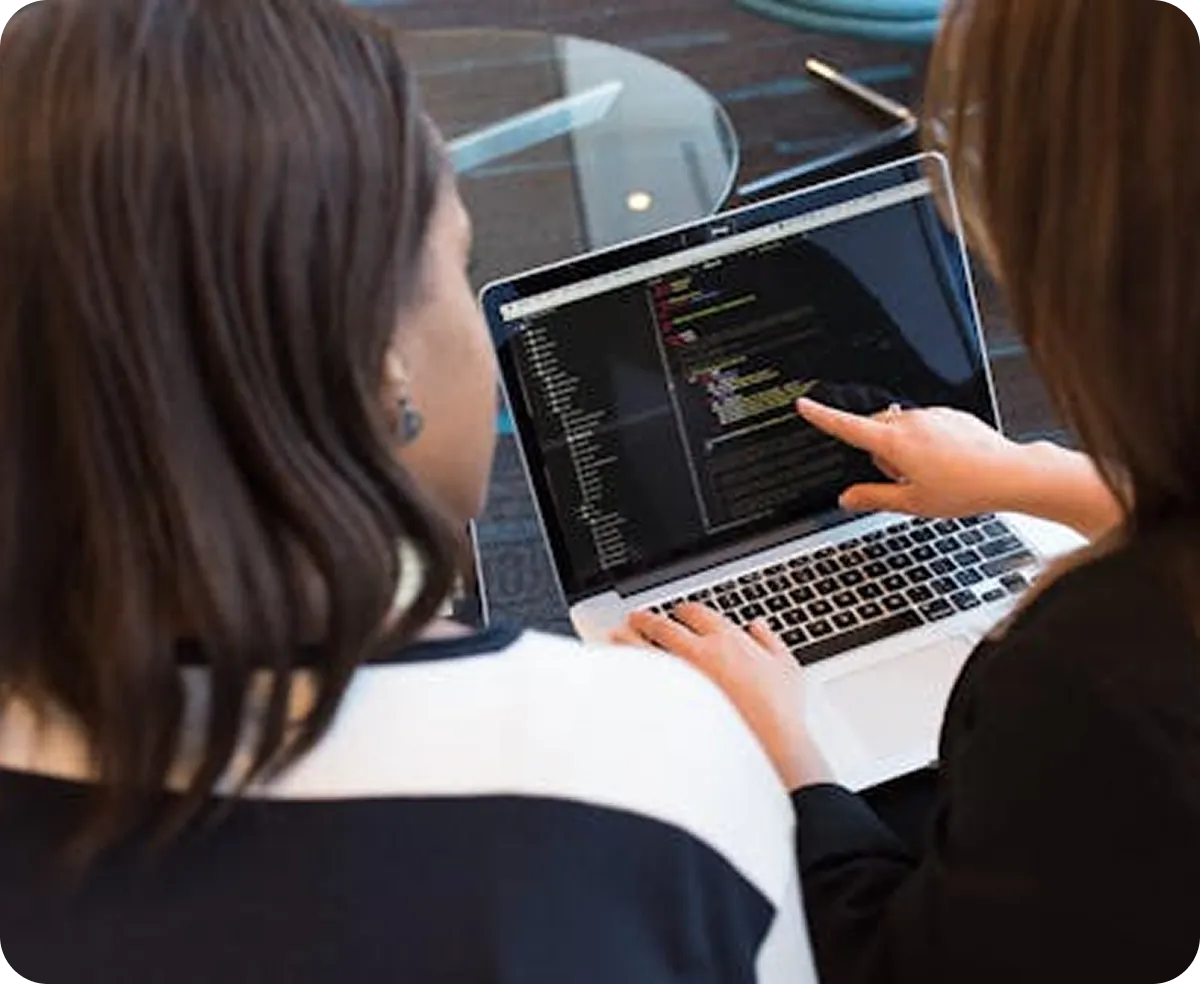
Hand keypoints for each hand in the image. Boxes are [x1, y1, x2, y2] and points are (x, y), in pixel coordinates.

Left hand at [612, 604, 832, 790]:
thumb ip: (770, 641)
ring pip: (644, 648)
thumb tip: (759, 628)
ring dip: (629, 639)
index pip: (697, 613)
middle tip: (638, 618)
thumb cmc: (779, 710)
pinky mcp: (668, 702)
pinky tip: (622, 670)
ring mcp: (680, 677)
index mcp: (727, 639)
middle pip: (663, 626)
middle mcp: (698, 652)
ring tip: (619, 635)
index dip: (685, 610)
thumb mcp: (786, 667)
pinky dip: (629, 670)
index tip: (680, 612)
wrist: (768, 744)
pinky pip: (642, 679)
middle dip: (648, 619)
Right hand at [796, 397, 1032, 517]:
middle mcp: (911, 422)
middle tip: (904, 480)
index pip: (847, 427)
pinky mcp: (949, 414)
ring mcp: (932, 415)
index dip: (822, 417)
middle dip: (880, 453)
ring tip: (932, 474)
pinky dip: (926, 442)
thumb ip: (873, 497)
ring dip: (904, 448)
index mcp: (895, 443)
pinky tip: (947, 463)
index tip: (804, 405)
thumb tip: (847, 498)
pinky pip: (925, 425)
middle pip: (876, 431)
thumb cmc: (964, 489)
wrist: (1009, 473)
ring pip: (901, 429)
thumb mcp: (911, 503)